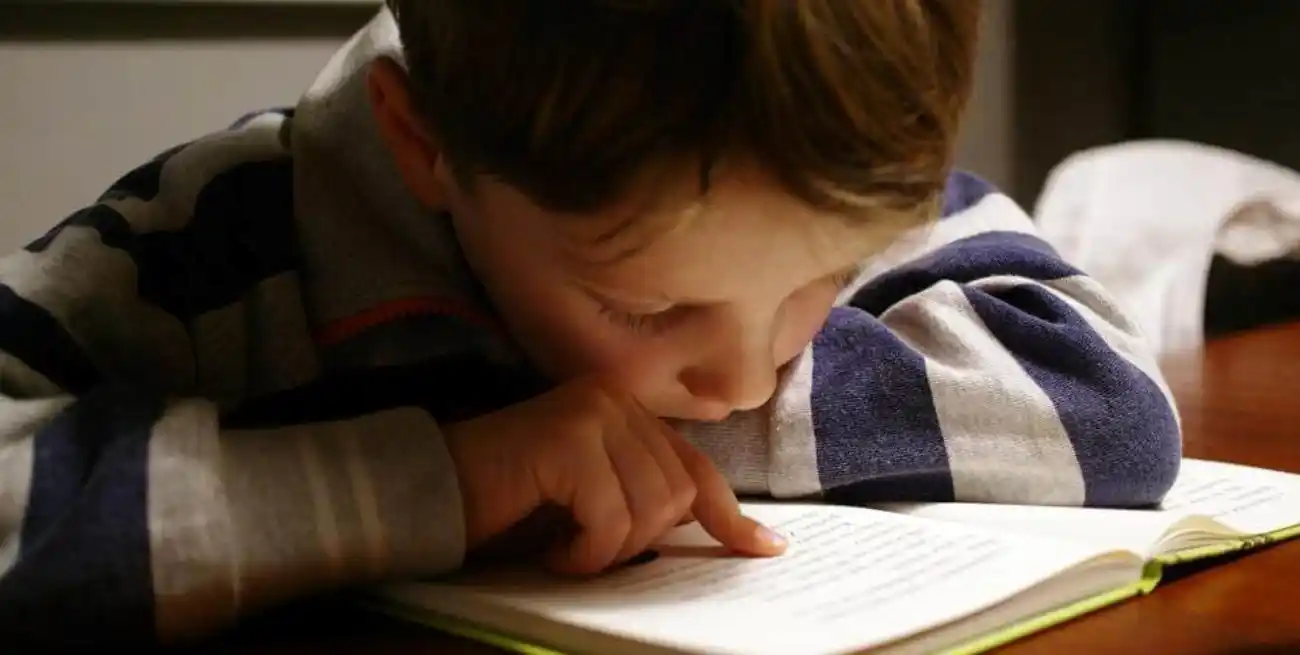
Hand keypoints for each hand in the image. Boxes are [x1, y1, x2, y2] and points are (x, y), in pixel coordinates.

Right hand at [443, 378, 786, 574]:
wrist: (432, 494)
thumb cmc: (509, 506)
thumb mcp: (592, 503)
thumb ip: (645, 500)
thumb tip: (722, 532)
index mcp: (626, 411)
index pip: (695, 468)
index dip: (731, 515)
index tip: (766, 549)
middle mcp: (615, 399)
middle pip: (676, 495)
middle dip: (637, 542)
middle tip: (585, 550)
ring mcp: (593, 413)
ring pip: (650, 509)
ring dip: (608, 550)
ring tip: (564, 547)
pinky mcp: (569, 438)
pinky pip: (610, 519)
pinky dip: (583, 553)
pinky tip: (551, 549)